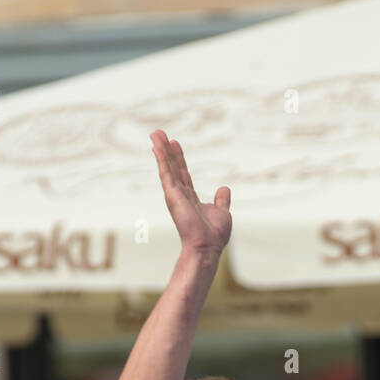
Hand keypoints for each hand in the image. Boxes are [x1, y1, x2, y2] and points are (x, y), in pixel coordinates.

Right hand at [150, 129, 231, 255]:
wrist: (207, 246)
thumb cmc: (214, 235)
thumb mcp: (222, 212)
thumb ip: (222, 200)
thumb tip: (224, 188)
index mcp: (191, 198)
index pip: (183, 174)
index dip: (179, 158)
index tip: (174, 143)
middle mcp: (181, 195)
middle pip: (173, 167)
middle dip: (166, 150)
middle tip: (158, 133)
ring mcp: (175, 195)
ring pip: (167, 167)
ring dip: (161, 150)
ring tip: (155, 133)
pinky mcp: (172, 196)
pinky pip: (166, 173)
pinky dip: (162, 159)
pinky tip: (157, 146)